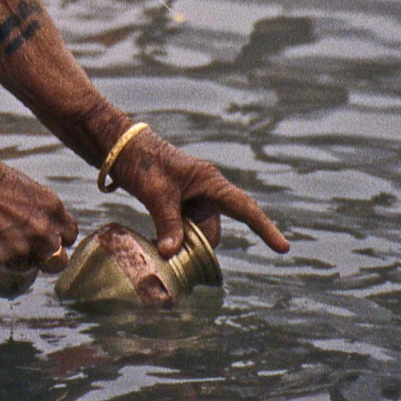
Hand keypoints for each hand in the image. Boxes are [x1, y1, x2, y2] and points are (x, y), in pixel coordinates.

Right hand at [0, 153, 77, 272]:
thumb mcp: (23, 185)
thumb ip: (37, 207)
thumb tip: (37, 218)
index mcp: (52, 206)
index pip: (71, 234)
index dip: (59, 237)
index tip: (48, 235)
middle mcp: (44, 230)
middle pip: (60, 260)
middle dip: (48, 256)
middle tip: (30, 248)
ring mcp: (25, 248)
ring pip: (34, 266)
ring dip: (23, 260)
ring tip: (4, 243)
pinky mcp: (5, 260)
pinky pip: (9, 267)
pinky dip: (1, 260)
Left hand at [110, 127, 289, 257]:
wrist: (117, 146)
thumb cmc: (141, 160)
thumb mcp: (155, 192)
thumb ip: (167, 222)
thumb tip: (172, 254)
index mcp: (209, 181)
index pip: (244, 207)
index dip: (264, 228)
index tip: (283, 248)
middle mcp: (205, 190)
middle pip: (213, 230)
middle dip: (198, 247)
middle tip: (171, 252)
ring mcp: (191, 198)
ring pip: (197, 233)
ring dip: (183, 245)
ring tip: (159, 245)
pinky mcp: (176, 204)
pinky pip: (183, 230)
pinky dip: (175, 240)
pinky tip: (157, 243)